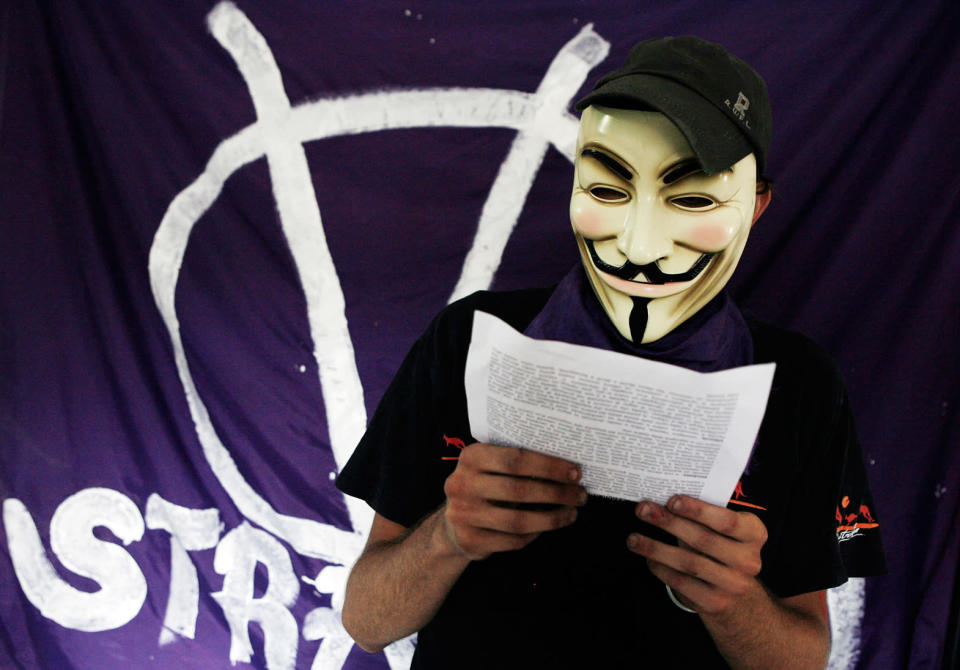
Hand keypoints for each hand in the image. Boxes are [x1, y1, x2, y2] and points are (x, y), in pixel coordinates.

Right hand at [440, 443, 585, 559]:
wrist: (453, 524)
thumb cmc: (484, 487)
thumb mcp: (491, 467)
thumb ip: (518, 463)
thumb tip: (566, 467)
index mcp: (470, 457)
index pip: (515, 459)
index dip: (548, 466)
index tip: (575, 472)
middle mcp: (461, 484)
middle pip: (519, 489)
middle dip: (556, 493)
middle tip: (580, 494)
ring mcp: (462, 514)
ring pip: (518, 520)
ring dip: (552, 518)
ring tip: (571, 513)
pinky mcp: (469, 540)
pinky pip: (512, 540)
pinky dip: (535, 534)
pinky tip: (548, 527)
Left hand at [627, 495, 767, 616]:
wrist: (736, 595)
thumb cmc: (721, 548)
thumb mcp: (722, 530)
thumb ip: (703, 516)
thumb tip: (662, 499)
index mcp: (754, 534)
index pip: (727, 521)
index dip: (698, 510)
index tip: (672, 500)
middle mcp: (749, 561)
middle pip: (703, 539)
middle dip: (669, 523)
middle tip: (643, 510)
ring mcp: (733, 585)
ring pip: (689, 563)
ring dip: (656, 548)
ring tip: (633, 538)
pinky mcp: (715, 603)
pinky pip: (681, 583)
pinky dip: (661, 568)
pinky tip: (648, 558)